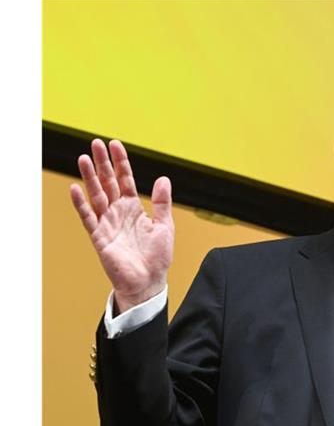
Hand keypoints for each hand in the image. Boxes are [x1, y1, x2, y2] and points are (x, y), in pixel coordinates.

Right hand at [69, 139, 173, 312]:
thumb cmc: (157, 258)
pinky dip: (81, 204)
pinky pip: (88, 218)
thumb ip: (161, 203)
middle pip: (108, 183)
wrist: (148, 282)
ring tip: (84, 158)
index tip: (115, 145)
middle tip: (95, 143)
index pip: (125, 180)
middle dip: (102, 163)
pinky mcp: (100, 237)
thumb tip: (163, 179)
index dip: (121, 163)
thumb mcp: (165, 226)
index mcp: (134, 209)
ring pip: (96, 195)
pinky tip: (75, 188)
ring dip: (89, 177)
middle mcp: (118, 213)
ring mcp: (107, 224)